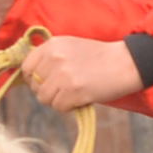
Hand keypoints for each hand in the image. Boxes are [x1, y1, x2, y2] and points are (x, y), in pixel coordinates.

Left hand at [21, 34, 149, 113]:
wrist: (126, 63)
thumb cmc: (100, 58)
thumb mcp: (70, 47)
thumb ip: (50, 57)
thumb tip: (29, 77)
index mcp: (52, 45)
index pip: (26, 67)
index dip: (33, 79)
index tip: (46, 83)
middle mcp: (54, 58)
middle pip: (34, 85)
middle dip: (47, 91)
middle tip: (66, 88)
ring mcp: (63, 74)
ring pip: (44, 98)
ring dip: (58, 100)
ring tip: (75, 93)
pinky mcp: (73, 89)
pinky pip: (58, 107)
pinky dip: (69, 107)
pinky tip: (82, 98)